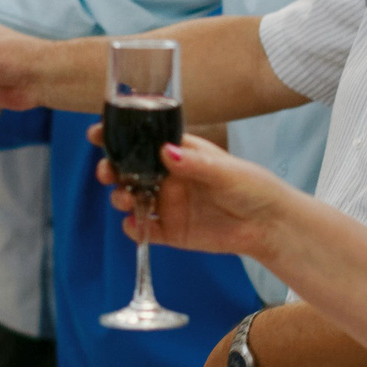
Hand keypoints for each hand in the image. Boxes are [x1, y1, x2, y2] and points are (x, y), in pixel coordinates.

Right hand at [100, 131, 287, 257]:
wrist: (269, 226)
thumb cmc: (253, 187)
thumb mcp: (226, 171)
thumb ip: (195, 163)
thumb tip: (165, 151)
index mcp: (180, 154)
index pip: (143, 141)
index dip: (118, 137)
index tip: (97, 135)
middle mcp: (169, 177)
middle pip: (130, 170)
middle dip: (112, 169)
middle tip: (106, 172)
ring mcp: (169, 205)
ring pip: (132, 198)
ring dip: (120, 197)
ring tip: (125, 199)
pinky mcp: (172, 231)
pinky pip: (145, 230)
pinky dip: (134, 229)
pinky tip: (134, 225)